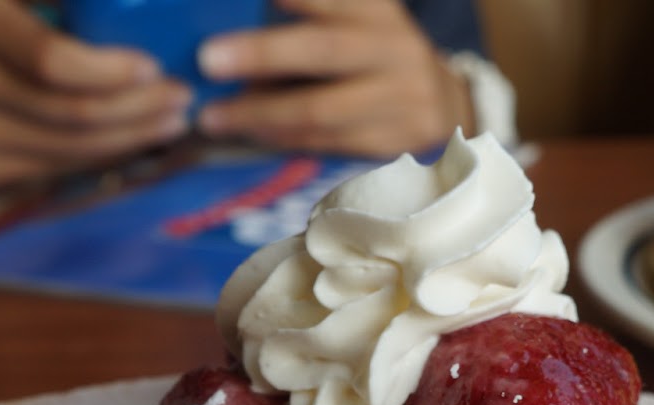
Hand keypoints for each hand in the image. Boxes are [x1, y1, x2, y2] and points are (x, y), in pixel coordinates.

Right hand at [0, 0, 195, 188]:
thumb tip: (122, 5)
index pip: (51, 61)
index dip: (109, 71)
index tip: (153, 67)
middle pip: (69, 113)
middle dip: (138, 110)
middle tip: (181, 100)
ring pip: (66, 149)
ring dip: (129, 138)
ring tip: (169, 122)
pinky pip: (49, 170)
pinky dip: (97, 157)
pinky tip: (128, 141)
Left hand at [192, 0, 473, 156]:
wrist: (445, 104)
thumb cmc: (376, 53)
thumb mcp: (358, 18)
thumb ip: (312, 14)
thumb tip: (236, 16)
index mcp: (377, 10)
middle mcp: (393, 49)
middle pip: (323, 50)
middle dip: (261, 55)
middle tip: (208, 60)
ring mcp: (399, 98)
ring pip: (322, 109)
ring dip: (261, 113)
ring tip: (215, 116)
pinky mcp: (394, 141)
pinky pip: (329, 143)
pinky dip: (286, 140)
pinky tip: (253, 135)